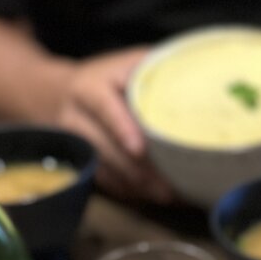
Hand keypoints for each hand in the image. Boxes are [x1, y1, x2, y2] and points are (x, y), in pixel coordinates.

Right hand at [55, 49, 174, 203]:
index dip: (121, 128)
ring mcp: (75, 145)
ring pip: (106, 170)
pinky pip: (105, 183)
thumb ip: (155, 69)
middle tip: (168, 187)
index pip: (104, 109)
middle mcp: (76, 117)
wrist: (58, 95)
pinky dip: (130, 192)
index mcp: (90, 88)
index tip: (138, 149)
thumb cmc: (108, 78)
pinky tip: (153, 196)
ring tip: (168, 196)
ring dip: (137, 186)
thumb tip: (202, 80)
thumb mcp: (127, 64)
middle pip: (105, 149)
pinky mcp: (80, 164)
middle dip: (138, 170)